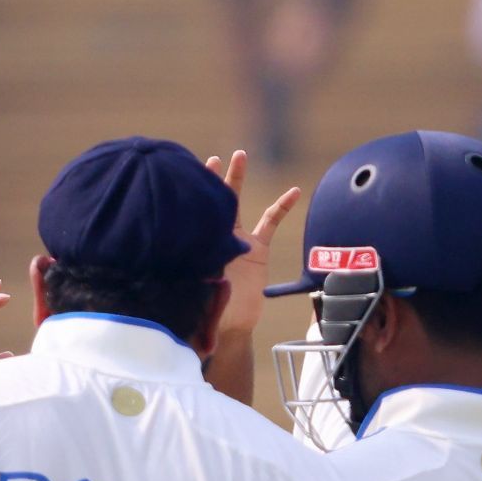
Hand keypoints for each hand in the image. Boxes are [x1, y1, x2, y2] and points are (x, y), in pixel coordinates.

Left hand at [206, 149, 302, 336]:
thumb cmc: (209, 312)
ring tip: (239, 156)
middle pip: (211, 202)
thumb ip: (196, 285)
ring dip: (236, 178)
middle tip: (213, 158)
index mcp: (198, 246)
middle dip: (212, 179)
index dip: (192, 197)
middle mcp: (215, 238)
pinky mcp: (257, 248)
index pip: (193, 215)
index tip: (187, 176)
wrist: (231, 324)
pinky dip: (282, 206)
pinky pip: (271, 222)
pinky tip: (294, 191)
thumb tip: (188, 283)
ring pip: (235, 203)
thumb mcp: (199, 295)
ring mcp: (237, 240)